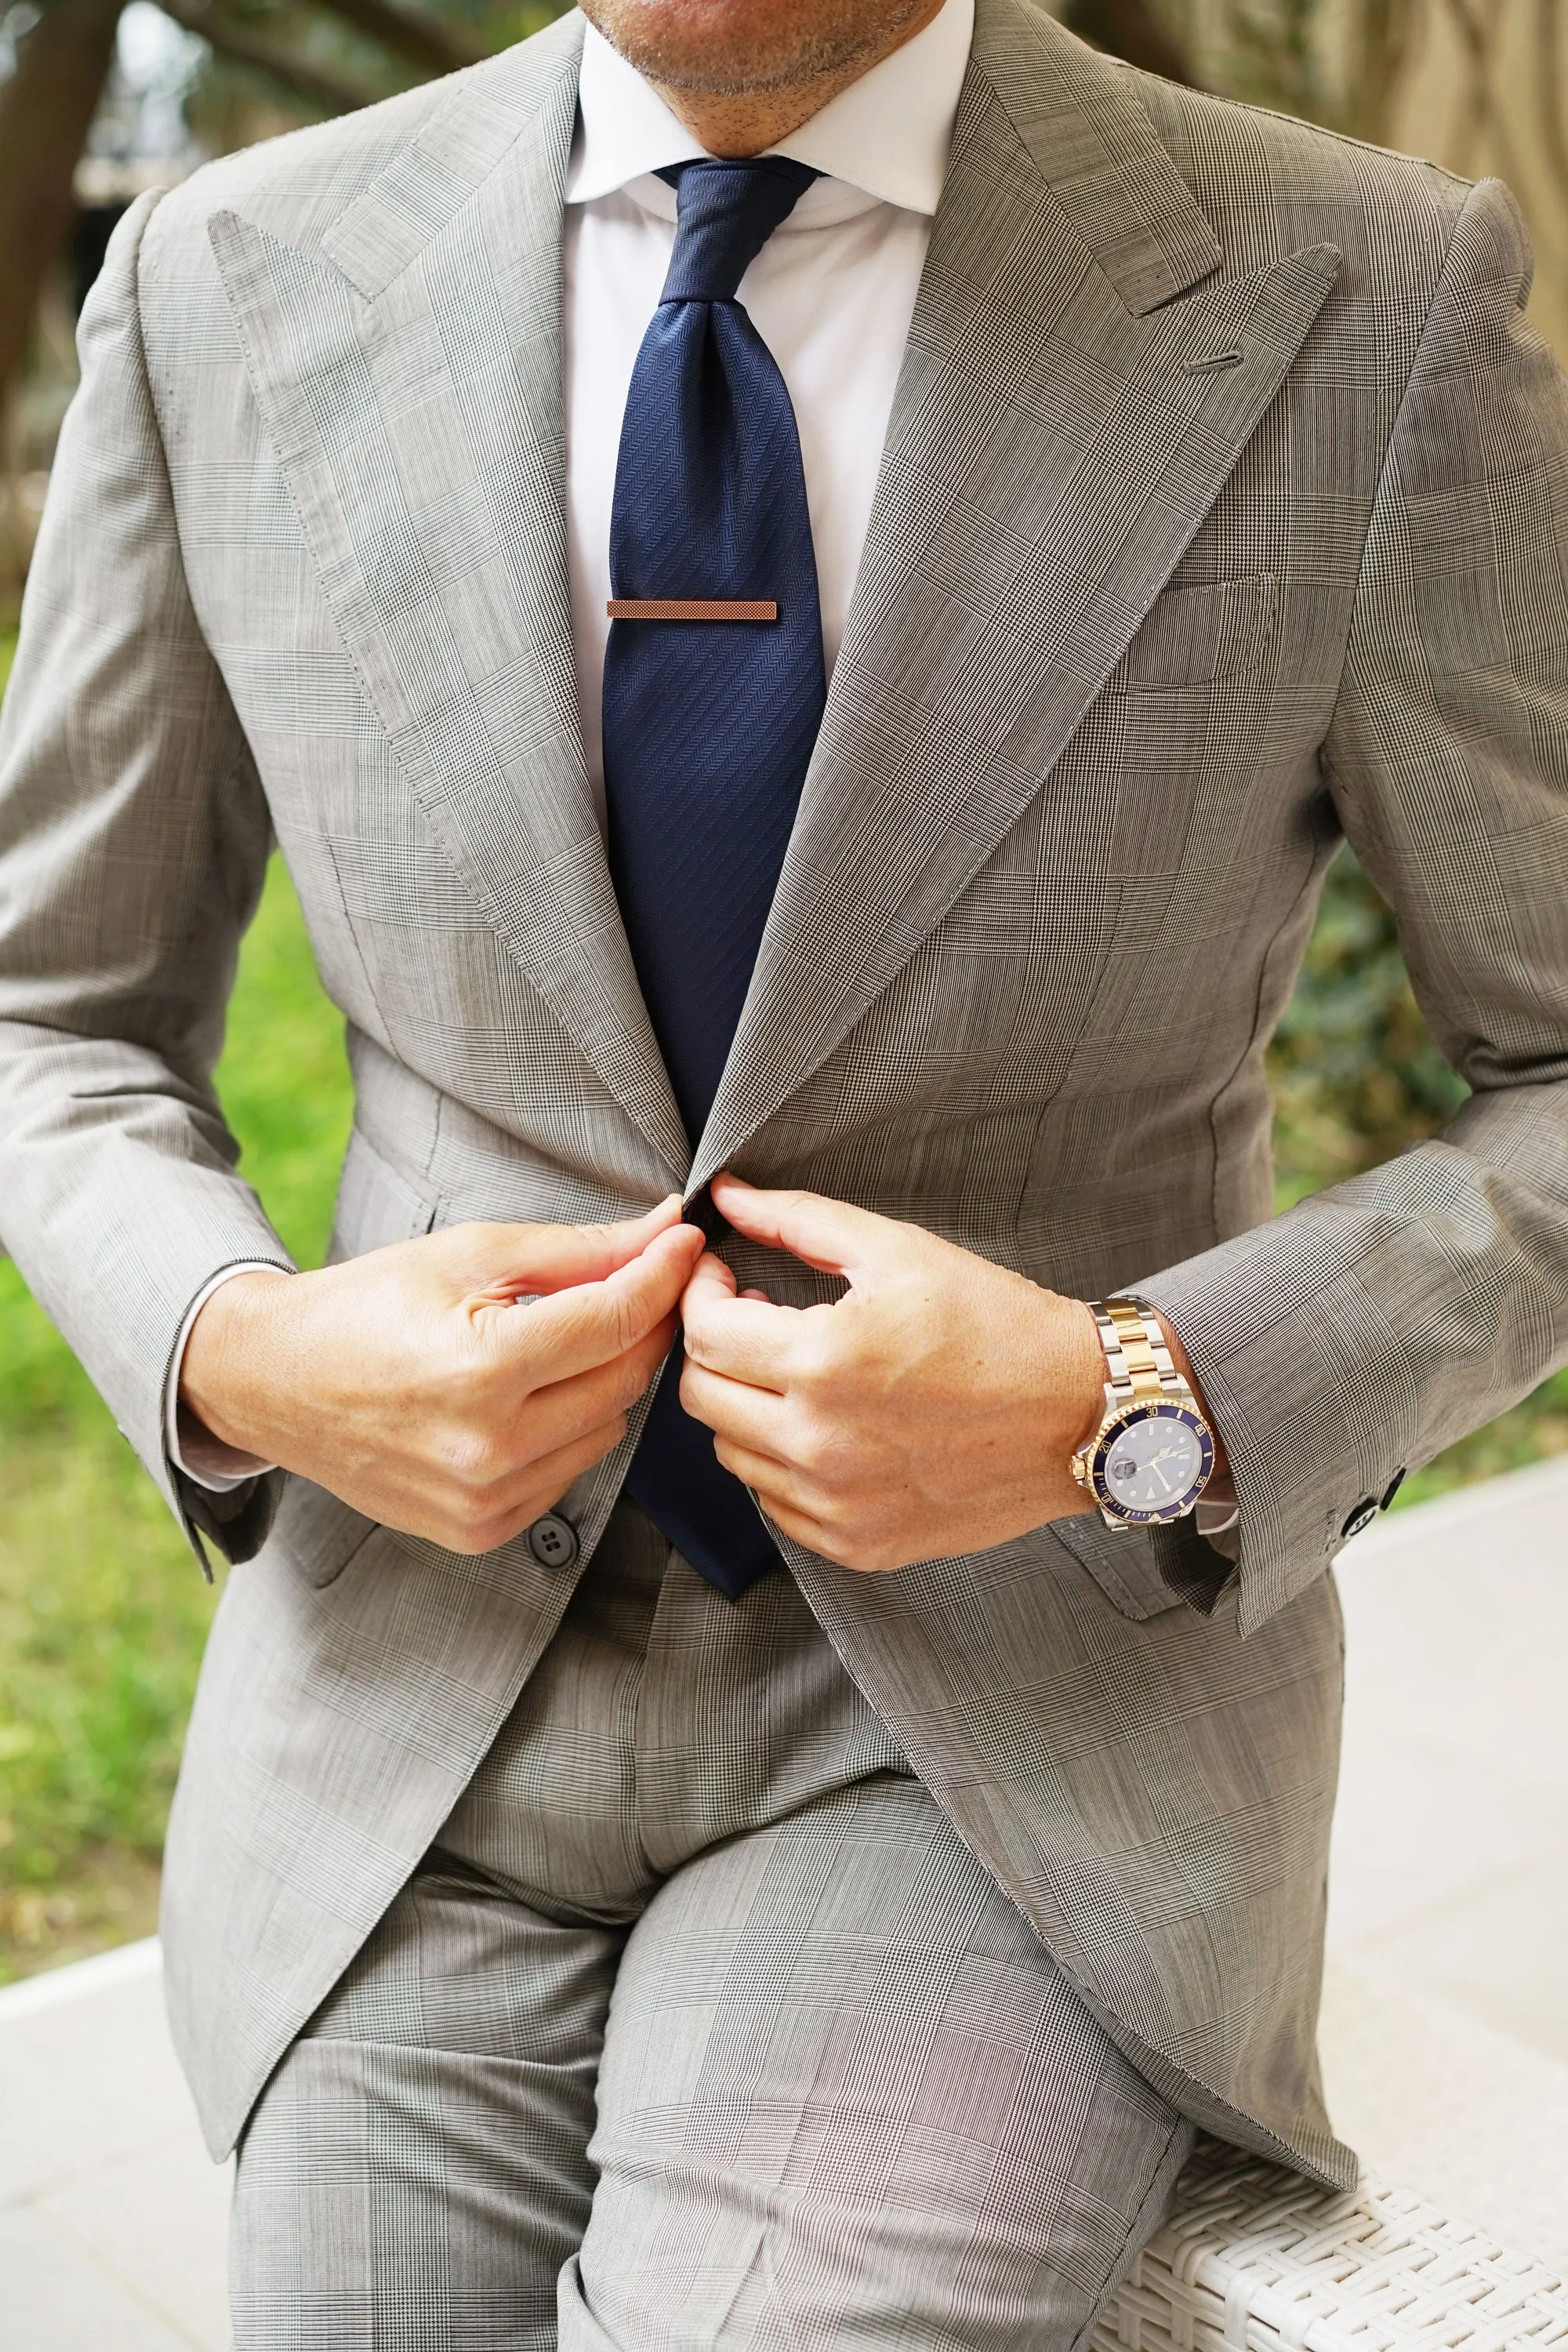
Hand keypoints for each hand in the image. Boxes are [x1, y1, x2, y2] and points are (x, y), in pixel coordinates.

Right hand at [180, 1199, 703, 1552]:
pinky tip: (531, 1396)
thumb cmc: (365, 1308)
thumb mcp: (469, 1256)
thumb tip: (663, 1230)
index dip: (663, 1273)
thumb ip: (578, 1250)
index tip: (685, 1242)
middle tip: (638, 1283)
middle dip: (643, 1324)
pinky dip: (570, 1430)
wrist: (274, 1382)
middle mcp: (487, 1447)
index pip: (616, 1320)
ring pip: (607, 1429)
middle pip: (625, 1379)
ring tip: (563, 1341)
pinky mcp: (479, 1529)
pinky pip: (570, 1474)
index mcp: (482, 1369)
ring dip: (606, 1380)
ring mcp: (483, 1499)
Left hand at [678, 1175, 1107, 1571]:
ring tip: (799, 1371)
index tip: (723, 1277)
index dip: (701, 1293)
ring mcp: (836, 1503)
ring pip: (732, 1452)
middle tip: (756, 1319)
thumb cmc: (997, 1324)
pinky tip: (827, 1425)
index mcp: (824, 1362)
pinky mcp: (857, 1543)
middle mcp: (820, 1443)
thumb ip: (797, 1220)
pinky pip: (776, 1502)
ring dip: (747, 1405)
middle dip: (715, 1347)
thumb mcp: (898, 1251)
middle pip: (702, 1396)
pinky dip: (783, 1462)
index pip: (703, 1333)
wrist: (1079, 1413)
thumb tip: (724, 1197)